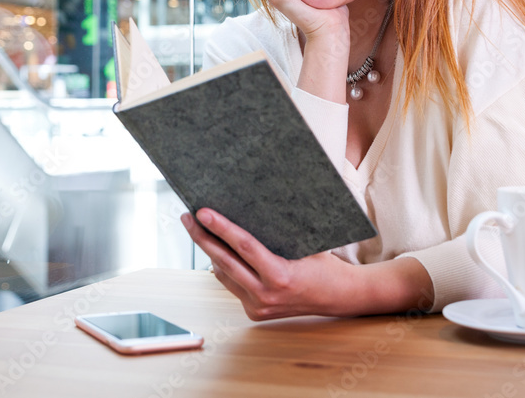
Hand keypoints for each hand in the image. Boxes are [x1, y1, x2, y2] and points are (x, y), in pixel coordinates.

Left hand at [181, 208, 355, 319]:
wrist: (338, 297)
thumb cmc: (324, 265)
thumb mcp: (304, 245)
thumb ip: (275, 236)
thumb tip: (244, 213)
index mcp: (281, 276)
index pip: (243, 246)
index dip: (221, 228)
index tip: (202, 212)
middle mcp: (266, 295)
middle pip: (224, 261)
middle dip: (202, 237)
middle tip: (187, 217)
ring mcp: (258, 306)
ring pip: (223, 274)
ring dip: (209, 252)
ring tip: (197, 229)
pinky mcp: (255, 312)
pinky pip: (232, 285)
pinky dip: (223, 267)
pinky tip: (216, 250)